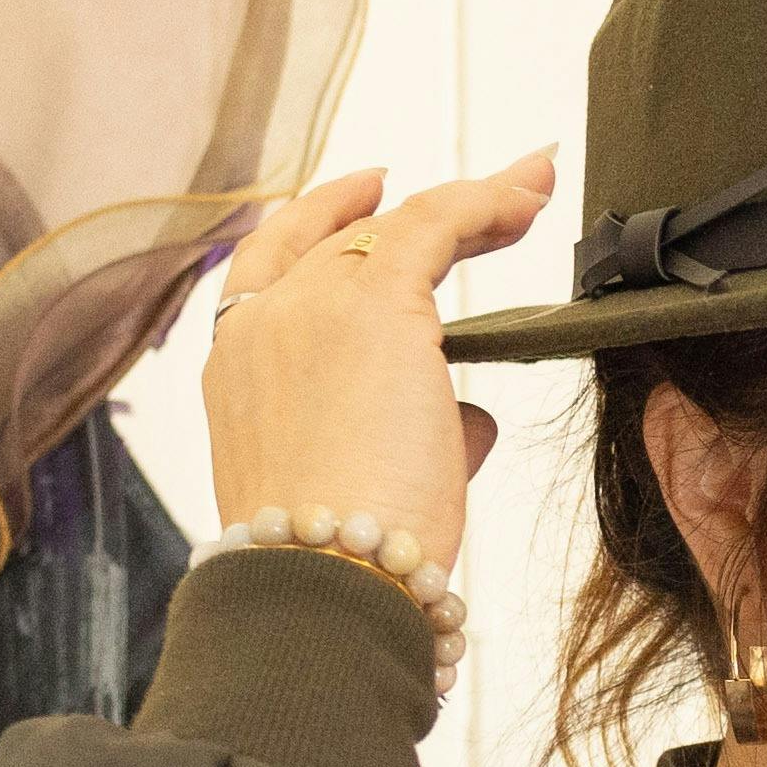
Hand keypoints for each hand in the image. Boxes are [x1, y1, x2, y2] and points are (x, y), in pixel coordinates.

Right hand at [192, 153, 555, 572]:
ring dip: (469, 203)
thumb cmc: (343, 559)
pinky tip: (529, 196)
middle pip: (343, 241)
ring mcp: (311, 306)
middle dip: (415, 211)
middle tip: (489, 196)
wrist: (325, 578)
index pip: (276, 265)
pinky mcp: (377, 304)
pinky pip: (436, 223)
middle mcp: (261, 325)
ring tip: (530, 187)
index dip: (325, 220)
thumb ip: (411, 437)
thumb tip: (467, 424)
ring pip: (394, 229)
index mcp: (237, 369)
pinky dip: (486, 202)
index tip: (375, 193)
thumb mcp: (364, 486)